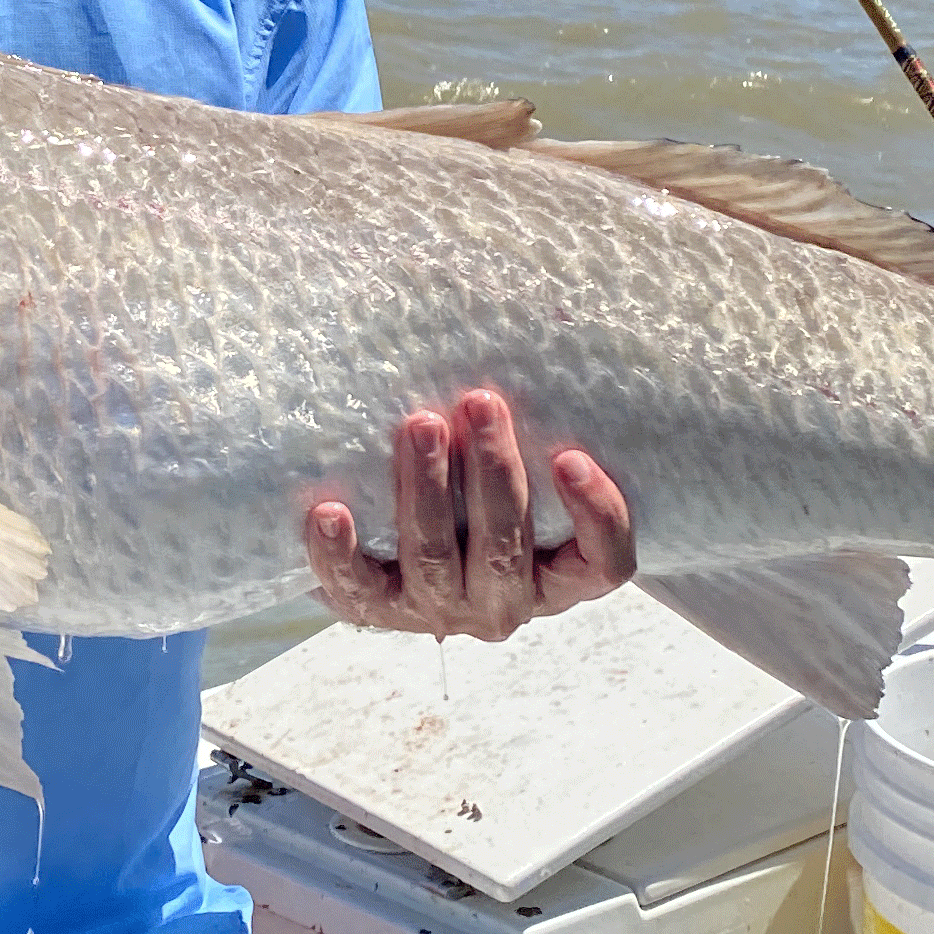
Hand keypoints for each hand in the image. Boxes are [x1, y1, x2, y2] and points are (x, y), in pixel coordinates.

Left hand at [305, 391, 634, 640]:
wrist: (401, 556)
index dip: (596, 516)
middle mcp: (505, 604)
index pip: (605, 562)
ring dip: (425, 489)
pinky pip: (358, 589)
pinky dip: (339, 551)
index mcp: (561, 578)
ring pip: (434, 558)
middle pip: (505, 548)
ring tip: (419, 426)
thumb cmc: (483, 495)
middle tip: (479, 402)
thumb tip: (529, 321)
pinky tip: (329, 509)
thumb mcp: (523, 475)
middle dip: (492, 472)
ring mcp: (441, 610)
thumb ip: (533, 431)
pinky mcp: (378, 611)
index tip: (571, 457)